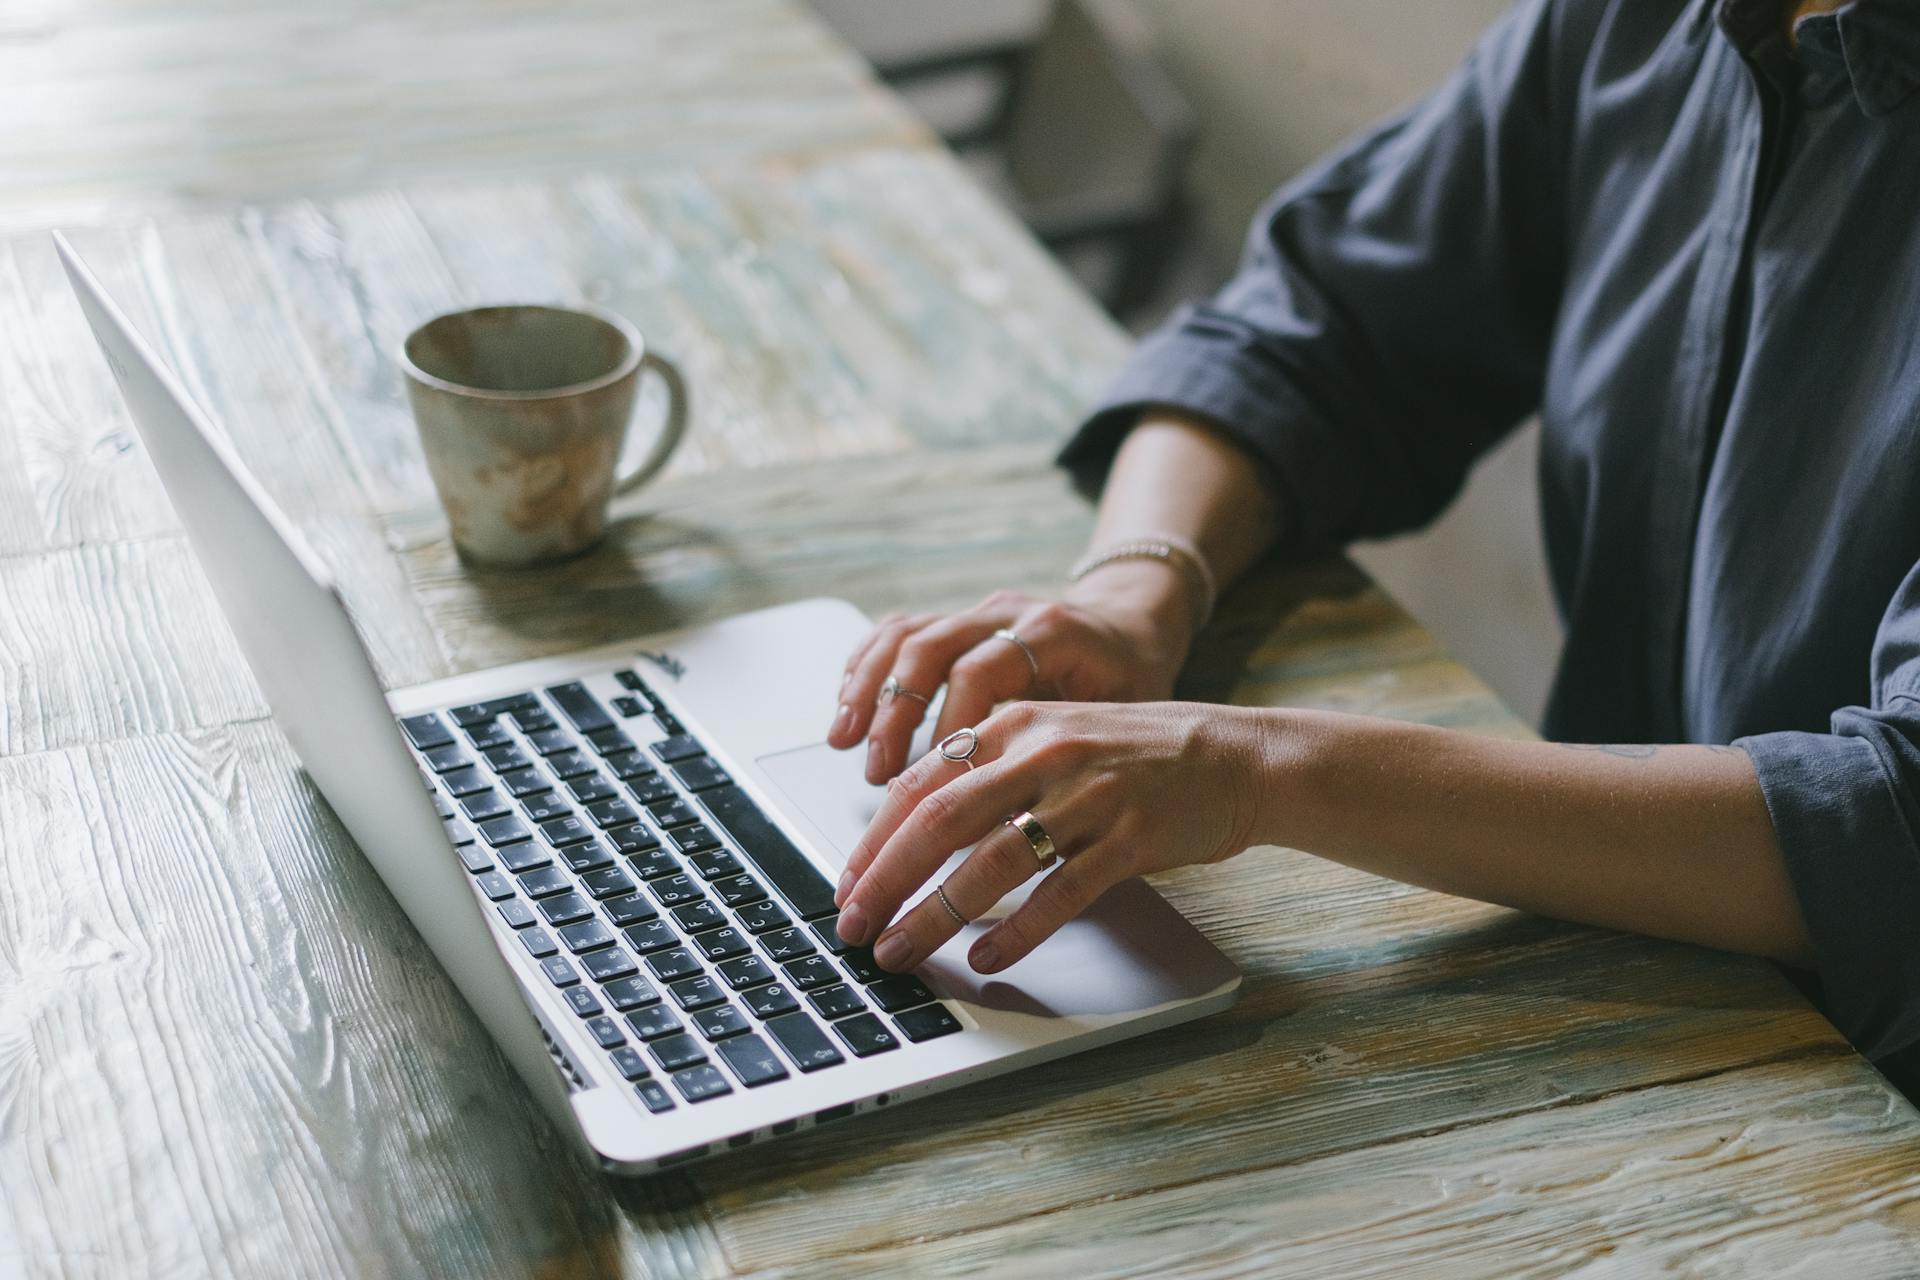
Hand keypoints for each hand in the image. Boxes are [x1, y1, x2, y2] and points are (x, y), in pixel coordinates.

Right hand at [827, 569, 1194, 784]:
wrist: (1131, 629)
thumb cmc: (1129, 684)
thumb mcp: (1120, 719)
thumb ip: (1069, 758)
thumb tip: (1016, 825)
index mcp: (1052, 632)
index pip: (982, 670)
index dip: (950, 726)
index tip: (938, 780)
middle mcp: (1006, 614)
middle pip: (929, 647)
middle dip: (894, 715)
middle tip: (878, 773)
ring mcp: (974, 614)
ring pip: (902, 635)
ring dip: (868, 692)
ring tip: (843, 743)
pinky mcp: (953, 622)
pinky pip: (895, 632)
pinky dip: (864, 670)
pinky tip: (846, 710)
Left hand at [832, 699, 1271, 973]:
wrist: (1236, 757)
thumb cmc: (1139, 757)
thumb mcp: (1055, 740)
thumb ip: (991, 771)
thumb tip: (915, 829)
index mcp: (1016, 725)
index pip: (920, 784)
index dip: (874, 841)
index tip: (847, 886)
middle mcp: (1044, 754)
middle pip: (939, 821)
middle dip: (885, 880)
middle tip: (853, 926)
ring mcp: (1088, 796)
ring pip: (991, 862)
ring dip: (936, 914)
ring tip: (903, 951)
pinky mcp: (1130, 838)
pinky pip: (1059, 892)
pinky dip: (1016, 932)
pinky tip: (986, 959)